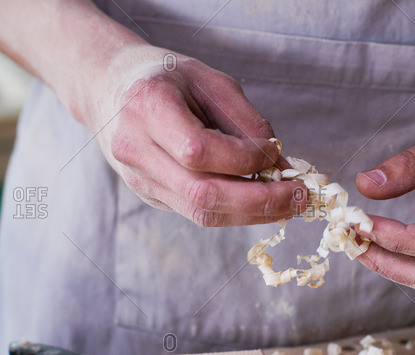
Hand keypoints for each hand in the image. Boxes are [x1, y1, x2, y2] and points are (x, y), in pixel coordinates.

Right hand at [92, 47, 306, 226]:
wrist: (111, 88)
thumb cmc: (166, 78)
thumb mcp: (210, 81)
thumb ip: (246, 121)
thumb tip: (280, 163)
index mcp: (147, 108)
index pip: (199, 151)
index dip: (245, 159)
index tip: (276, 154)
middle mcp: (136, 149)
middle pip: (203, 194)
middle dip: (260, 201)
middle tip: (301, 198)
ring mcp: (139, 178)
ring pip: (202, 212)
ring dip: (253, 214)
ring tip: (290, 205)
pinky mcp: (150, 194)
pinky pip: (198, 212)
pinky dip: (236, 211)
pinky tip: (262, 202)